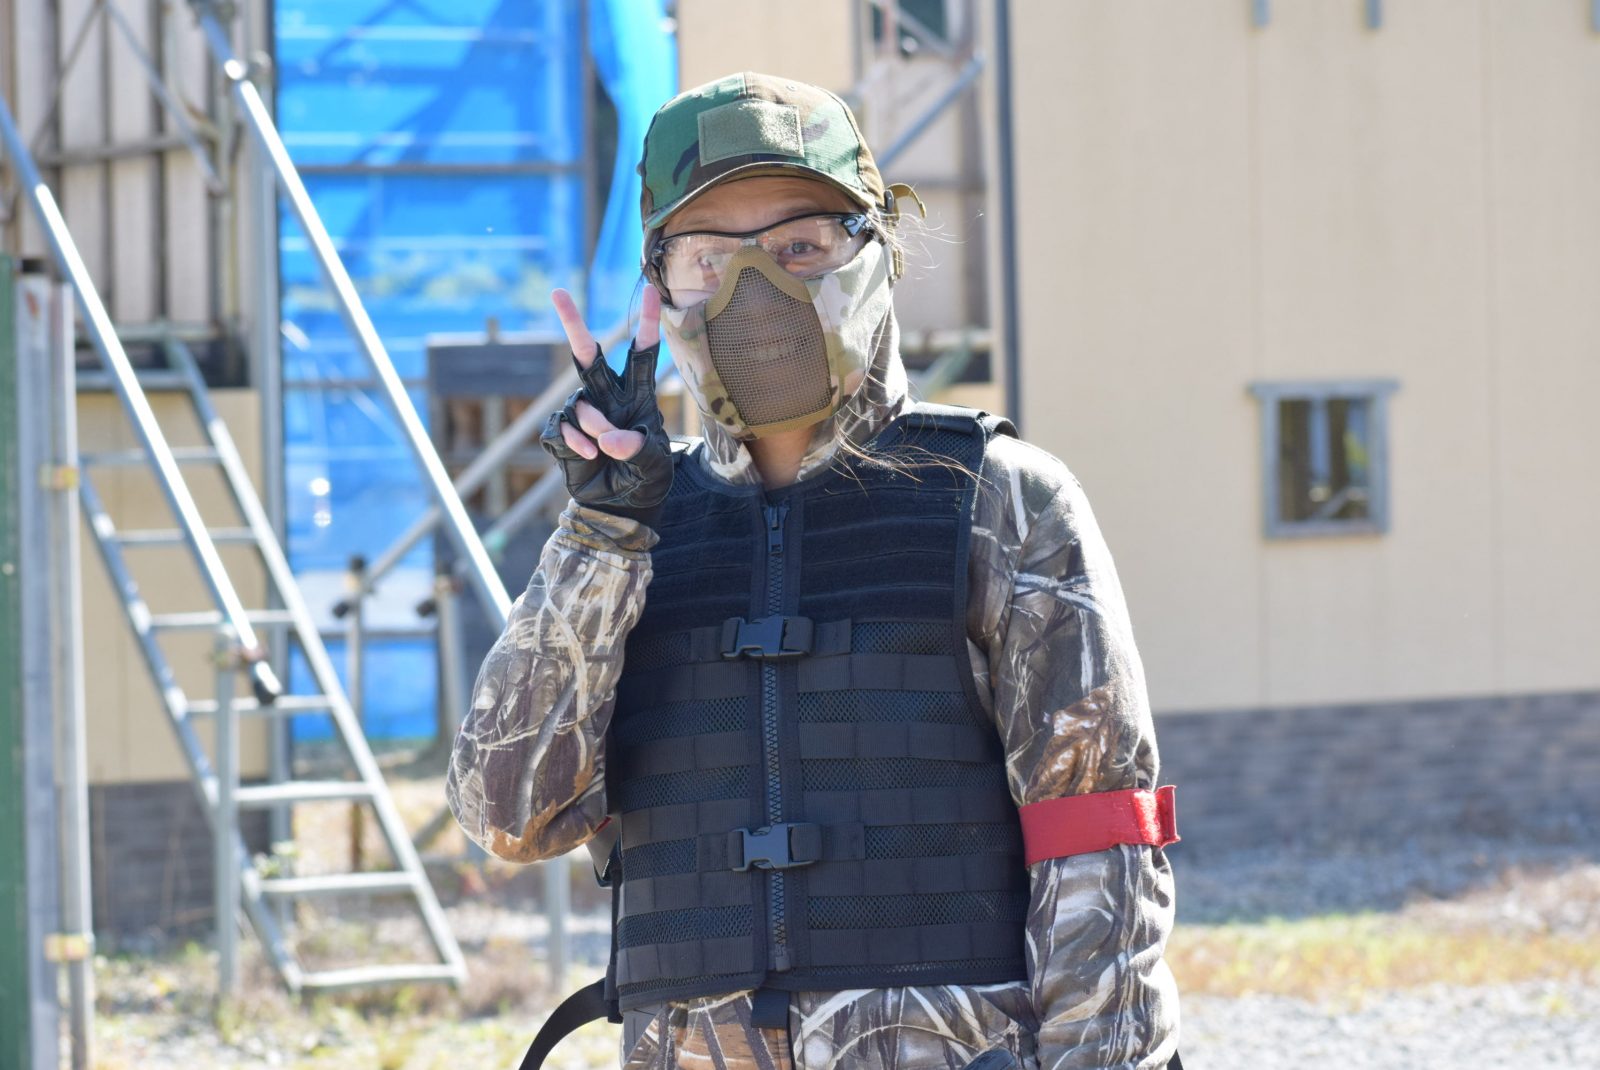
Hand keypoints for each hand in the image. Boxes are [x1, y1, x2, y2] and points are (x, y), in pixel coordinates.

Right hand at [539, 287, 673, 528]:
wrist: (619, 509)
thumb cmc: (645, 481)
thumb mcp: (654, 466)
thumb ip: (636, 449)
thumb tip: (607, 438)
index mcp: (637, 397)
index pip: (641, 355)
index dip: (647, 324)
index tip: (653, 292)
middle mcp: (607, 398)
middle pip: (587, 355)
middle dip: (573, 324)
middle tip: (558, 293)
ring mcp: (582, 414)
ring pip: (579, 404)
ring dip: (592, 427)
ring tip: (602, 450)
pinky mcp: (562, 434)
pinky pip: (561, 428)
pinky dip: (573, 442)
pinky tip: (586, 455)